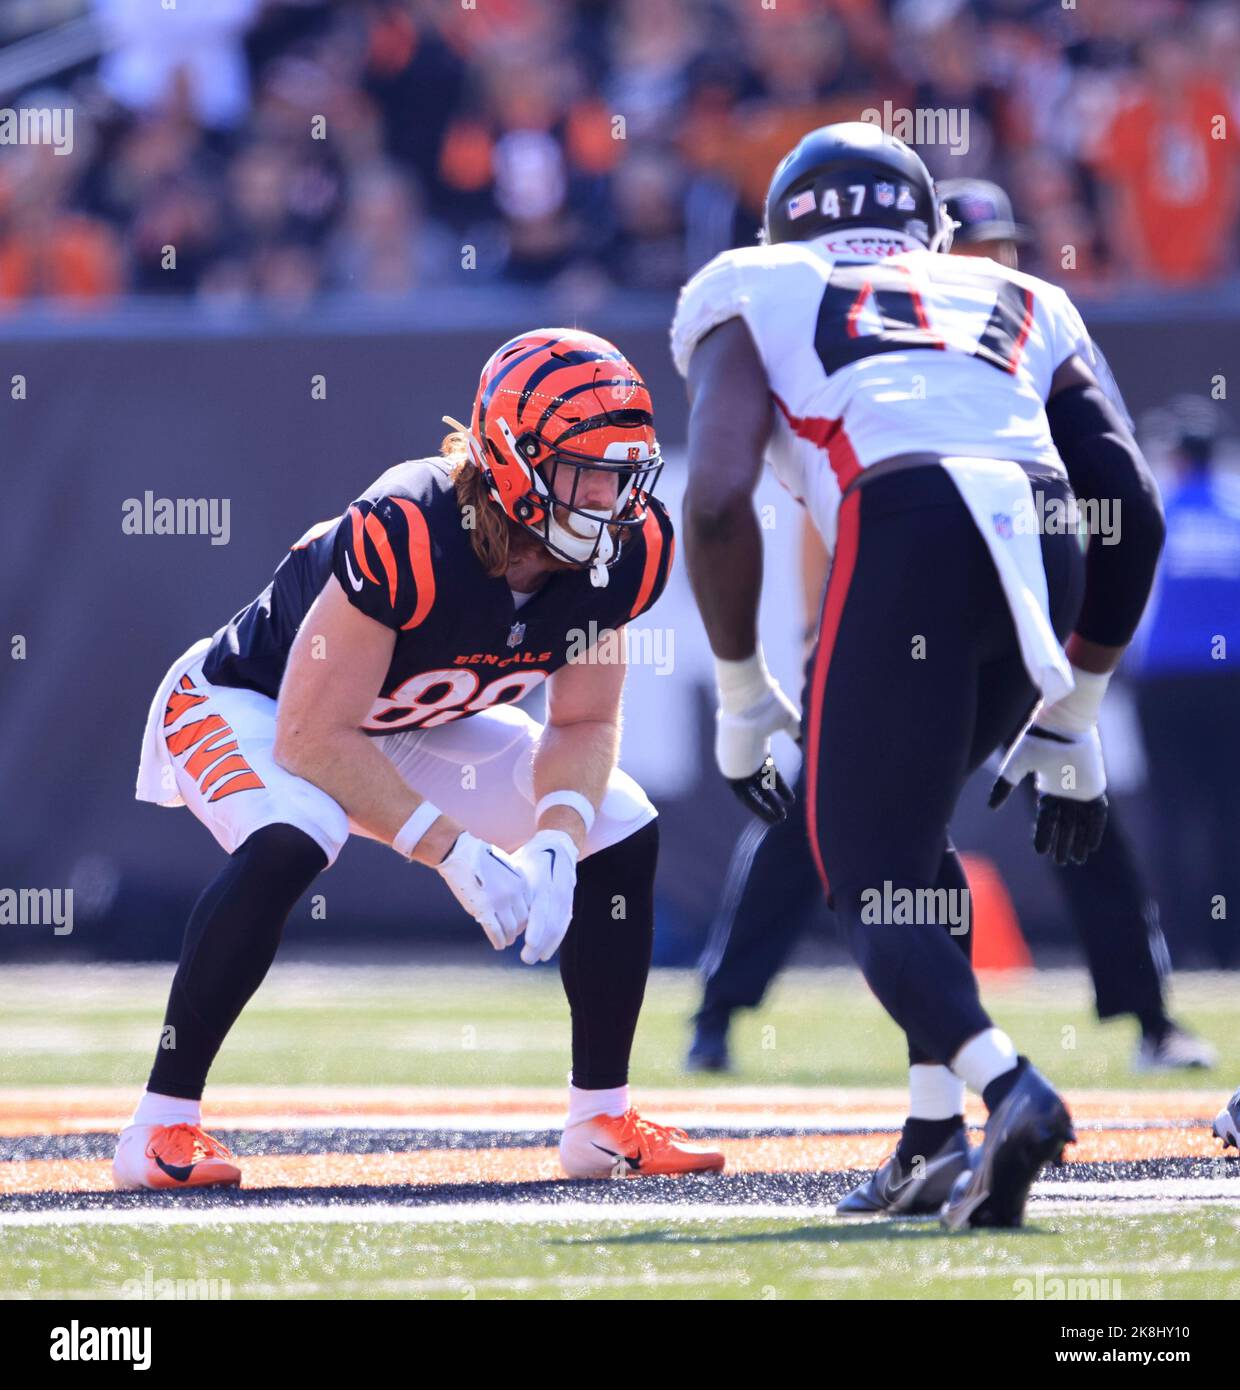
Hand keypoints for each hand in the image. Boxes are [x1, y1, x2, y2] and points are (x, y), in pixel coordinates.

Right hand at [435, 831, 531, 948]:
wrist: (460, 853)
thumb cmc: (481, 858)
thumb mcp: (506, 865)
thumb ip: (514, 882)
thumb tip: (517, 899)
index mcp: (522, 881)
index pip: (530, 907)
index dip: (525, 918)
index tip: (520, 922)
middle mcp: (514, 892)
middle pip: (523, 920)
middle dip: (518, 930)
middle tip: (512, 934)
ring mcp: (499, 901)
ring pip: (510, 929)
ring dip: (508, 938)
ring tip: (505, 941)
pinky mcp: (483, 909)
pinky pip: (495, 931)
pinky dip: (498, 941)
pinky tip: (498, 945)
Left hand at [512, 829, 578, 963]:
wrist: (557, 843)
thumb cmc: (528, 856)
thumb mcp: (516, 865)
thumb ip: (508, 887)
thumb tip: (491, 910)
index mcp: (540, 877)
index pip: (540, 906)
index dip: (536, 926)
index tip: (527, 942)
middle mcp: (555, 887)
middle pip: (550, 919)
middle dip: (540, 942)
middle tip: (526, 958)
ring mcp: (565, 894)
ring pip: (558, 924)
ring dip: (547, 944)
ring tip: (534, 958)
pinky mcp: (569, 900)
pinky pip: (564, 923)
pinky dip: (556, 939)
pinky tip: (546, 953)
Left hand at [716, 681, 800, 823]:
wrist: (747, 699)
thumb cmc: (767, 704)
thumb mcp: (787, 720)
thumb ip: (799, 732)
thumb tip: (813, 743)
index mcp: (755, 743)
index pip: (767, 770)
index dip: (779, 786)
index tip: (791, 799)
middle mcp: (744, 756)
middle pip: (759, 784)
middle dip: (772, 800)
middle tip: (783, 814)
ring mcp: (736, 763)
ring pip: (750, 792)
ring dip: (764, 807)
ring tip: (779, 820)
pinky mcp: (730, 770)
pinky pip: (743, 794)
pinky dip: (755, 806)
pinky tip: (769, 816)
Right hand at [989, 725, 1107, 865]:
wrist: (1062, 724)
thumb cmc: (1037, 740)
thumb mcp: (1015, 766)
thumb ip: (1003, 786)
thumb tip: (991, 807)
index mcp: (1049, 785)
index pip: (1047, 817)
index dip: (1043, 834)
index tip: (1040, 852)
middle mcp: (1066, 790)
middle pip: (1065, 824)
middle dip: (1063, 843)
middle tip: (1061, 862)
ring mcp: (1082, 789)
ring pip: (1081, 822)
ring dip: (1079, 841)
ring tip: (1076, 859)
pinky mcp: (1095, 787)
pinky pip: (1097, 814)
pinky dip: (1094, 830)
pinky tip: (1091, 846)